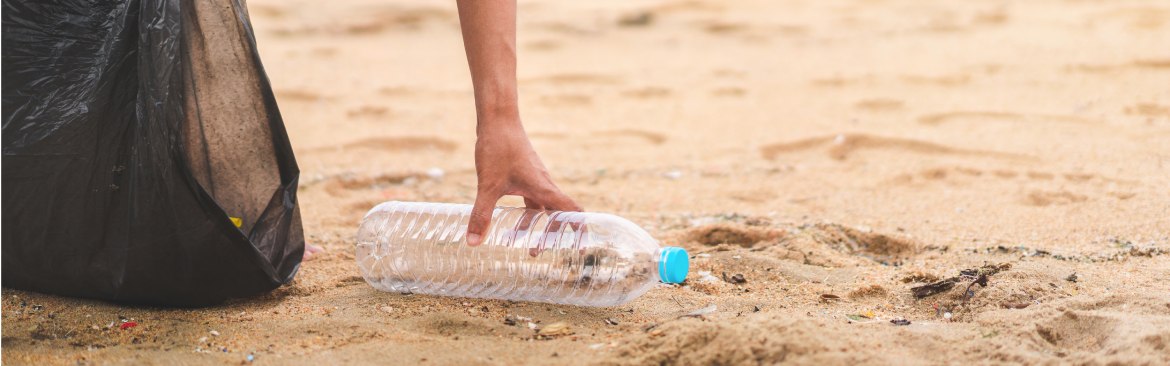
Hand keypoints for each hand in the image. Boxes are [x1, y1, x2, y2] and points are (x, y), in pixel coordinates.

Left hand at [466, 120, 580, 245]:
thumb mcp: (487, 186)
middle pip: (557, 213)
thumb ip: (481, 214)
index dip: (580, 229)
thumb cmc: (498, 149)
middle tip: (536, 252)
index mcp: (543, 188)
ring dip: (534, 224)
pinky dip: (525, 211)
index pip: (572, 211)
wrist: (498, 120)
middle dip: (550, 235)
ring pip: (541, 206)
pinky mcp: (525, 173)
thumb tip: (473, 242)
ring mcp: (535, 178)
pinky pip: (531, 197)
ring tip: (519, 241)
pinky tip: (510, 218)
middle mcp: (544, 184)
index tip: (581, 246)